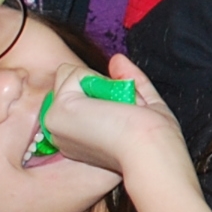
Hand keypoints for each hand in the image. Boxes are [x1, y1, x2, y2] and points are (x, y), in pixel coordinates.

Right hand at [20, 55, 191, 186]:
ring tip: (116, 109)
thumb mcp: (144, 103)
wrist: (151, 151)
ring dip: (101, 84)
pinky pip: (72, 73)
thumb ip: (129, 81)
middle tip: (121, 111)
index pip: (82, 94)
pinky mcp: (57, 112)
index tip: (123, 111)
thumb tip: (117, 60)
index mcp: (79, 136)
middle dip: (101, 85)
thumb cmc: (155, 139)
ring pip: (69, 75)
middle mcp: (63, 133)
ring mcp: (56, 123)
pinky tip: (106, 106)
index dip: (104, 92)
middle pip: (72, 82)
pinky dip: (96, 81)